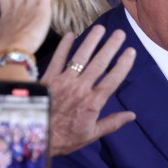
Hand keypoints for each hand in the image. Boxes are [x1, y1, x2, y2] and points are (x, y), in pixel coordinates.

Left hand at [42, 26, 136, 154]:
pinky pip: (57, 59)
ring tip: (100, 28)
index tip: (131, 51)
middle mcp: (80, 88)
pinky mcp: (49, 78)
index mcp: (93, 102)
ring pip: (80, 57)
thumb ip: (112, 123)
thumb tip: (132, 115)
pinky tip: (71, 34)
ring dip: (91, 41)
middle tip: (119, 33)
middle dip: (110, 47)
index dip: (123, 65)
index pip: (112, 79)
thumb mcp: (91, 135)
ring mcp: (64, 81)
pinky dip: (64, 46)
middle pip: (99, 64)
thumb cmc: (65, 138)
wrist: (36, 137)